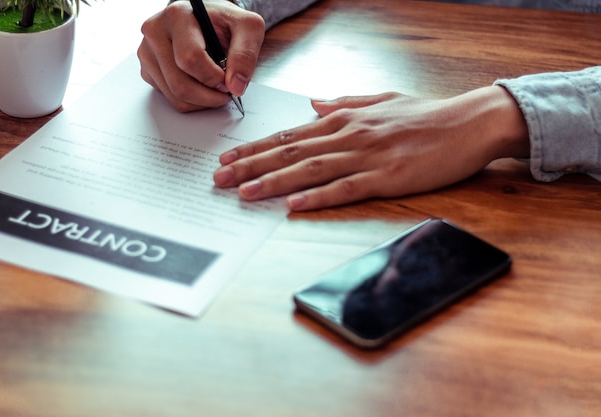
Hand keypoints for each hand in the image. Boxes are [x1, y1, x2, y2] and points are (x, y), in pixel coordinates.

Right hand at [137, 0, 264, 111]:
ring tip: (216, 89)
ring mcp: (148, 52)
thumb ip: (246, 53)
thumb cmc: (224, 22)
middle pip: (180, 84)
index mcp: (178, 16)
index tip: (227, 81)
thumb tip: (235, 85)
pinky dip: (191, 101)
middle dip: (209, 96)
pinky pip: (170, 98)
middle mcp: (156, 32)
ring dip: (202, 101)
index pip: (190, 59)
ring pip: (175, 96)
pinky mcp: (148, 70)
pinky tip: (202, 87)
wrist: (207, 21)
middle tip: (225, 91)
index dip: (213, 78)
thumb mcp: (247, 27)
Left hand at [213, 86, 529, 210]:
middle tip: (220, 180)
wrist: (469, 122)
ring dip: (275, 182)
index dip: (256, 148)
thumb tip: (312, 103)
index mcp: (345, 118)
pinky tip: (295, 205)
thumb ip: (344, 102)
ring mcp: (367, 155)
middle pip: (291, 151)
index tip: (229, 159)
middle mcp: (349, 134)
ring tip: (245, 194)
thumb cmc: (427, 114)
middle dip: (251, 166)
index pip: (290, 134)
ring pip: (311, 169)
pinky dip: (319, 196)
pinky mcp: (387, 176)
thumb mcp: (381, 100)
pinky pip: (346, 188)